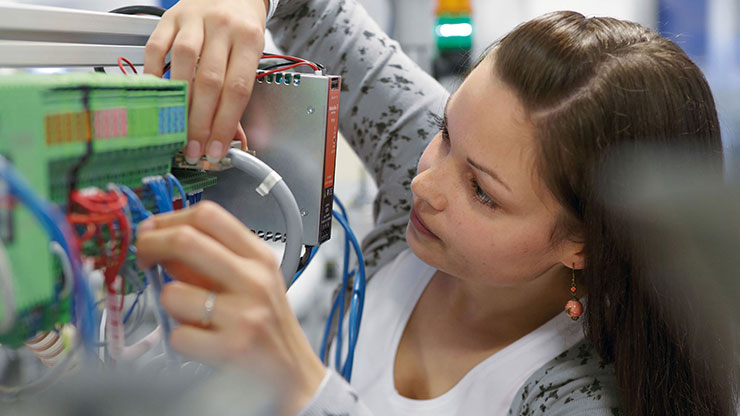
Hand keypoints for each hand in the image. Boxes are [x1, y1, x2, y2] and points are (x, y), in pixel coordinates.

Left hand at [135, 201, 324, 412]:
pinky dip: (180, 339)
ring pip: (172, 293)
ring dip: (169, 304)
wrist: (293, 370)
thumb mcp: (252, 280)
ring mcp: (244, 314)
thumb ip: (214, 258)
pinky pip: (178, 334)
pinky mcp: (231, 348)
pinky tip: (200, 340)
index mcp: (259, 257)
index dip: (169, 219)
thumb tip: (159, 240)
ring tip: (189, 315)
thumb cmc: (266, 322)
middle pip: (186, 240)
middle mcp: (254, 280)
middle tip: (143, 257)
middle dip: (150, 246)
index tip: (153, 231)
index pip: (208, 215)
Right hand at [144, 0, 268, 162]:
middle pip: (210, 81)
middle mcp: (222, 27)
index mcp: (248, 39)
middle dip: (200, 121)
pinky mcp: (169, 18)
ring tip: (175, 130)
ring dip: (178, 103)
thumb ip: (238, 95)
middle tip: (193, 147)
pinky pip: (156, 48)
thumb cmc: (242, 27)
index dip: (225, 124)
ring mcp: (193, 20)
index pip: (237, 89)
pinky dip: (154, 74)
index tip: (216, 148)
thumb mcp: (251, 55)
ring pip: (183, 65)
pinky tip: (156, 97)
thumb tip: (231, 138)